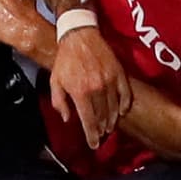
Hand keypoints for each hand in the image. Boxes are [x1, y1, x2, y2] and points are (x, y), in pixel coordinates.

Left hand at [50, 26, 132, 148]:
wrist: (79, 35)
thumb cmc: (65, 59)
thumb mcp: (55, 81)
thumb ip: (59, 102)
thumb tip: (68, 118)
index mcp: (80, 92)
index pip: (88, 120)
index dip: (92, 135)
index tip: (94, 144)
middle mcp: (96, 88)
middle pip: (103, 116)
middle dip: (102, 129)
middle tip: (101, 136)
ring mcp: (109, 80)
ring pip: (114, 107)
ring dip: (112, 120)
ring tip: (110, 127)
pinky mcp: (118, 73)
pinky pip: (125, 93)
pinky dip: (125, 104)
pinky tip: (122, 111)